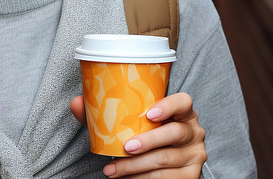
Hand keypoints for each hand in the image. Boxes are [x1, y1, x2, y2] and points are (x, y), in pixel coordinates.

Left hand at [69, 92, 206, 177]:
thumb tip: (77, 103)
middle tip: (124, 147)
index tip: (149, 113)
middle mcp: (194, 131)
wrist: (165, 160)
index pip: (183, 101)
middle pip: (174, 133)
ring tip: (113, 169)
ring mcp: (195, 155)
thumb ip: (104, 111)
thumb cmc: (146, 132)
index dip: (169, 105)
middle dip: (147, 142)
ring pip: (166, 160)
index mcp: (182, 111)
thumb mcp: (132, 121)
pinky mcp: (193, 175)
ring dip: (136, 167)